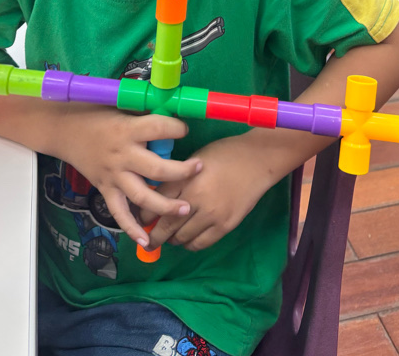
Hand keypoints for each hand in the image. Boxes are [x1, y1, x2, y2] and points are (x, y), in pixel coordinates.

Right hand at [56, 107, 202, 246]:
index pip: (158, 129)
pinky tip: (145, 241)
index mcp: (127, 130)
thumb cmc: (97, 113)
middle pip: (156, 169)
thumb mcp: (122, 106)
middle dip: (181, 172)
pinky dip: (131, 228)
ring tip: (185, 210)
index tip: (185, 129)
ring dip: (164, 206)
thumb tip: (173, 112)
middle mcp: (122, 155)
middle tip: (199, 169)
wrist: (65, 130)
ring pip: (141, 196)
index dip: (177, 128)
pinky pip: (118, 213)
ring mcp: (113, 175)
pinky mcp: (105, 189)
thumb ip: (145, 115)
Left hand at [141, 135, 277, 252]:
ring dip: (172, 240)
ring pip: (181, 238)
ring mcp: (211, 215)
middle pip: (166, 225)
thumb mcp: (195, 158)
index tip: (142, 219)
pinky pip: (200, 244)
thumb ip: (177, 177)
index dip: (145, 215)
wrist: (256, 160)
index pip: (156, 202)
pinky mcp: (224, 226)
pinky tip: (188, 239)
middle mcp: (195, 198)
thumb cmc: (224, 154)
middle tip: (149, 239)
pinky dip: (189, 244)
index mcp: (185, 178)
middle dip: (154, 235)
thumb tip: (158, 196)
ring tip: (170, 237)